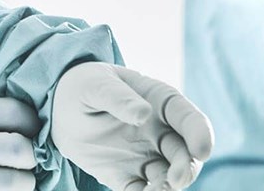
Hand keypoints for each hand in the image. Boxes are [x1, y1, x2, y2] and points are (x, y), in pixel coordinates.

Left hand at [50, 63, 213, 190]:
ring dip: (168, 189)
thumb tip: (143, 113)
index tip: (202, 150)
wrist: (61, 108)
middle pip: (185, 154)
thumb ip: (118, 97)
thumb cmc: (84, 85)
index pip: (189, 118)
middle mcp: (160, 133)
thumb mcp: (95, 83)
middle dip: (186, 169)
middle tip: (175, 180)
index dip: (200, 134)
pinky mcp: (128, 177)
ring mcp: (146, 156)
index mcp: (160, 102)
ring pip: (169, 178)